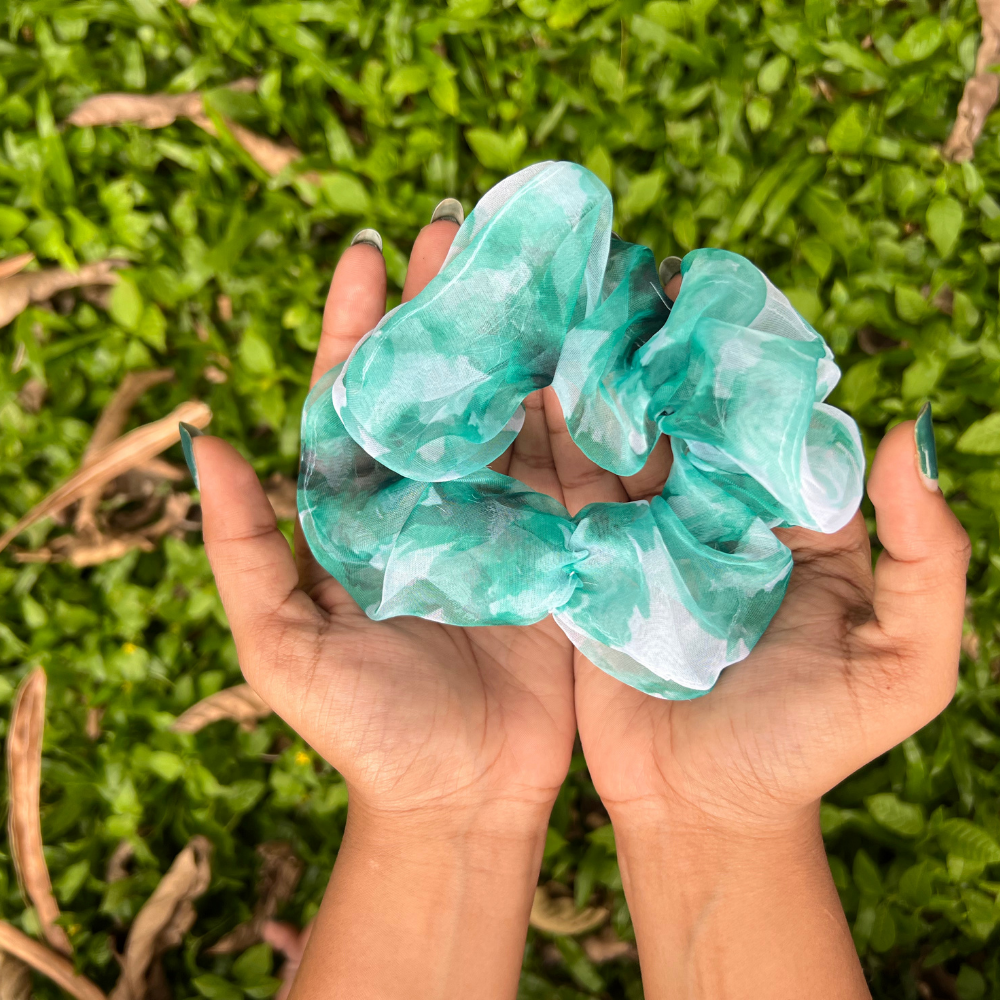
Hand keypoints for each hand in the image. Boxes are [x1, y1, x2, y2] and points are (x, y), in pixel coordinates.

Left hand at [191, 216, 578, 998]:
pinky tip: (594, 345)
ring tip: (534, 264)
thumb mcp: (280, 646)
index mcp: (360, 508)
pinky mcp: (564, 538)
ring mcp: (502, 512)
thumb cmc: (365, 728)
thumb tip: (207, 444)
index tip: (366, 252)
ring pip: (509, 403)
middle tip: (457, 226)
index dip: (357, 324)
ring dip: (518, 336)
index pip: (355, 396)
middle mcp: (431, 495)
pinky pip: (574, 457)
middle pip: (438, 381)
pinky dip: (582, 402)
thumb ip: (243, 550)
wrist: (463, 796)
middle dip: (443, 305)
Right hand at [558, 273, 969, 997]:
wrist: (704, 813)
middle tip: (601, 265)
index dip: (733, 343)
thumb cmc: (808, 744)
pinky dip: (537, 433)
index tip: (697, 281)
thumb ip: (927, 557)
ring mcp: (638, 524)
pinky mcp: (580, 553)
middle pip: (676, 402)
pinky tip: (506, 377)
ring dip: (583, 369)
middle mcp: (709, 501)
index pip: (761, 406)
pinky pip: (559, 484)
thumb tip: (909, 431)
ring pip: (612, 429)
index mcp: (786, 507)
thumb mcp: (904, 666)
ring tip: (541, 298)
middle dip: (643, 337)